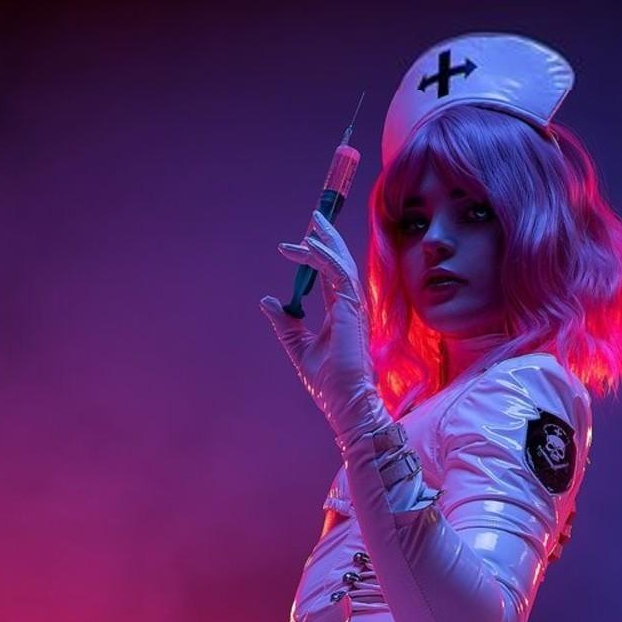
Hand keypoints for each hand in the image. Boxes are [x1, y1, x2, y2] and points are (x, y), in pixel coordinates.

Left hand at [259, 209, 389, 443]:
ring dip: (327, 243)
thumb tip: (268, 301)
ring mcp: (353, 308)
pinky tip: (312, 247)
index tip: (292, 246)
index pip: (329, 277)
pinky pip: (341, 276)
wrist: (344, 402)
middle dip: (327, 240)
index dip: (315, 258)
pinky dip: (328, 259)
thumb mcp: (298, 347)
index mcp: (339, 314)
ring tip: (313, 223)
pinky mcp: (352, 311)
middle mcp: (349, 307)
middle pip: (340, 264)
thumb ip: (286, 324)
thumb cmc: (328, 384)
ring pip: (343, 265)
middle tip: (314, 218)